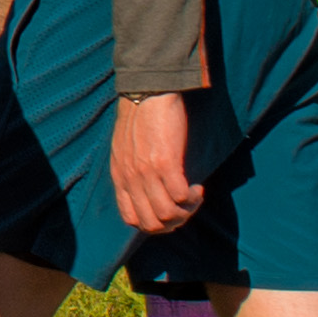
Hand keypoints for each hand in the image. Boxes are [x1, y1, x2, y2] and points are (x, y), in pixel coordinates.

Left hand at [109, 92, 205, 233]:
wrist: (147, 92)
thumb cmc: (139, 117)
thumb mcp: (125, 150)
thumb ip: (131, 171)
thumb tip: (146, 189)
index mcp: (119, 177)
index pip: (131, 218)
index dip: (153, 223)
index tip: (168, 210)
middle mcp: (130, 179)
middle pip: (151, 224)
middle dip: (173, 223)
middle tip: (186, 208)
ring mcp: (146, 173)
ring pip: (168, 215)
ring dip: (186, 212)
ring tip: (193, 197)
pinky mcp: (165, 163)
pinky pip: (181, 196)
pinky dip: (193, 198)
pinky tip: (197, 187)